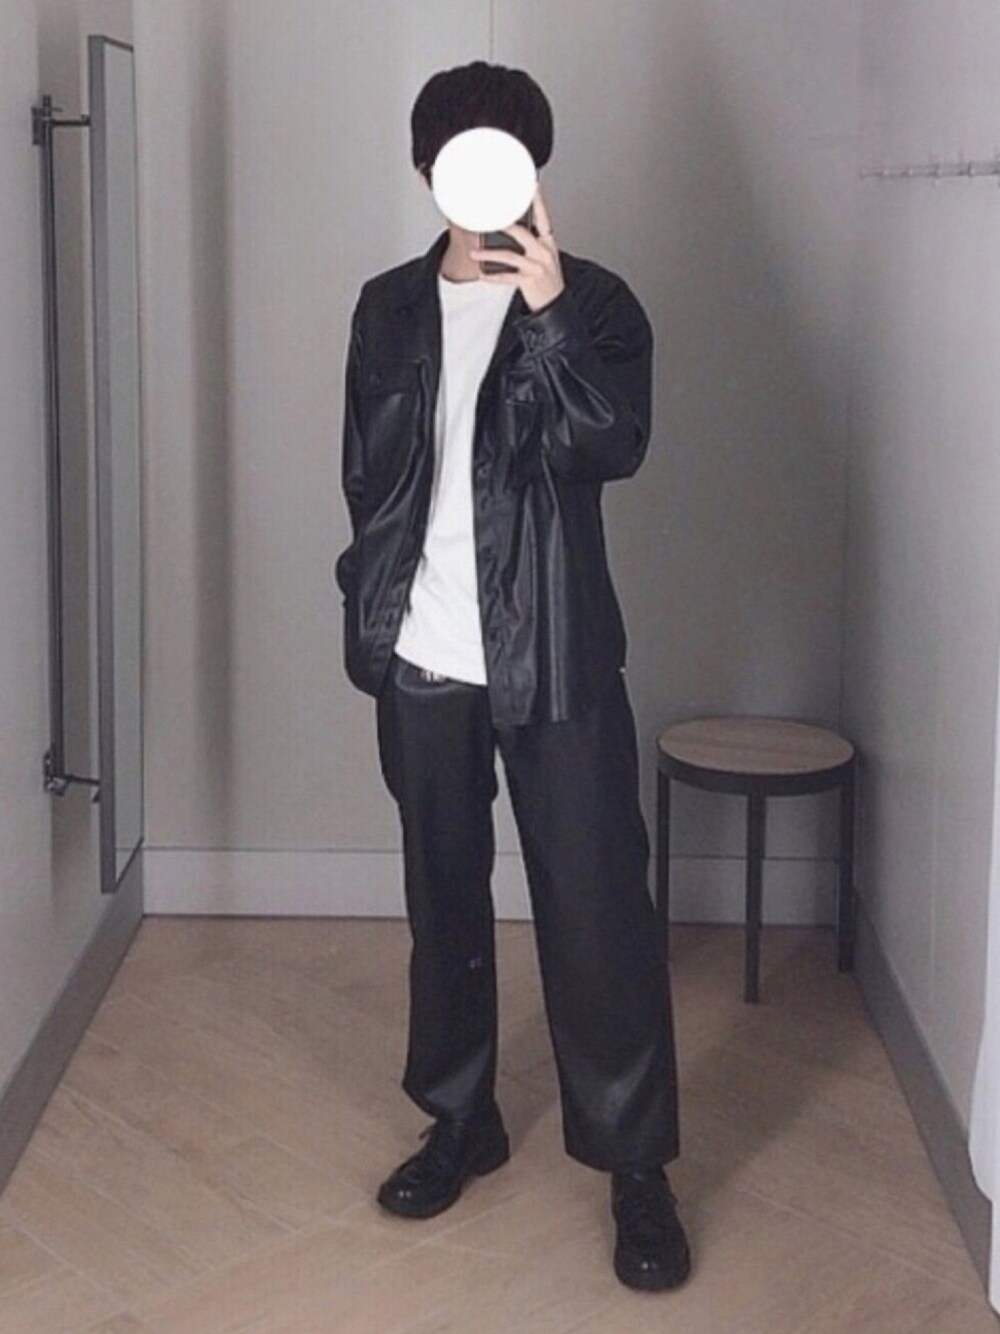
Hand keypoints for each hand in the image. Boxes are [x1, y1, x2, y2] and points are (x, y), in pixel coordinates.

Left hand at [469, 181, 564, 312]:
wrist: (555, 304)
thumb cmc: (547, 278)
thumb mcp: (544, 255)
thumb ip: (531, 240)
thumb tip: (508, 226)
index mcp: (548, 241)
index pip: (542, 215)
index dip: (536, 199)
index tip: (530, 184)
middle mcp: (544, 251)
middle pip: (521, 232)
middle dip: (503, 224)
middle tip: (487, 216)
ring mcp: (537, 266)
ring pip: (509, 255)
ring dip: (488, 254)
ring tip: (474, 252)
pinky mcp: (529, 281)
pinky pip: (506, 277)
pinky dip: (492, 276)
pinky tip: (482, 274)